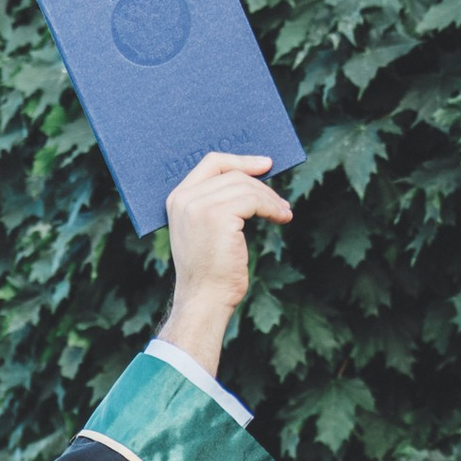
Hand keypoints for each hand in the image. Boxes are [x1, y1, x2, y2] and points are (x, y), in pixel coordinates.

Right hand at [160, 152, 292, 376]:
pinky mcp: (218, 215)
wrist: (204, 299)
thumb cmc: (210, 271)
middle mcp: (185, 199)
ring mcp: (199, 206)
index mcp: (177, 199)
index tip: (265, 165)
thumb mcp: (206, 231)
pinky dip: (272, 207)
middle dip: (262, 185)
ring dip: (270, 199)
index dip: (241, 161)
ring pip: (246, 186)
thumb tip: (253, 179)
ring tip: (283, 213)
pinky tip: (281, 218)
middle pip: (233, 174)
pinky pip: (253, 200)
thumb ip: (217, 204)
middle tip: (281, 201)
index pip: (212, 164)